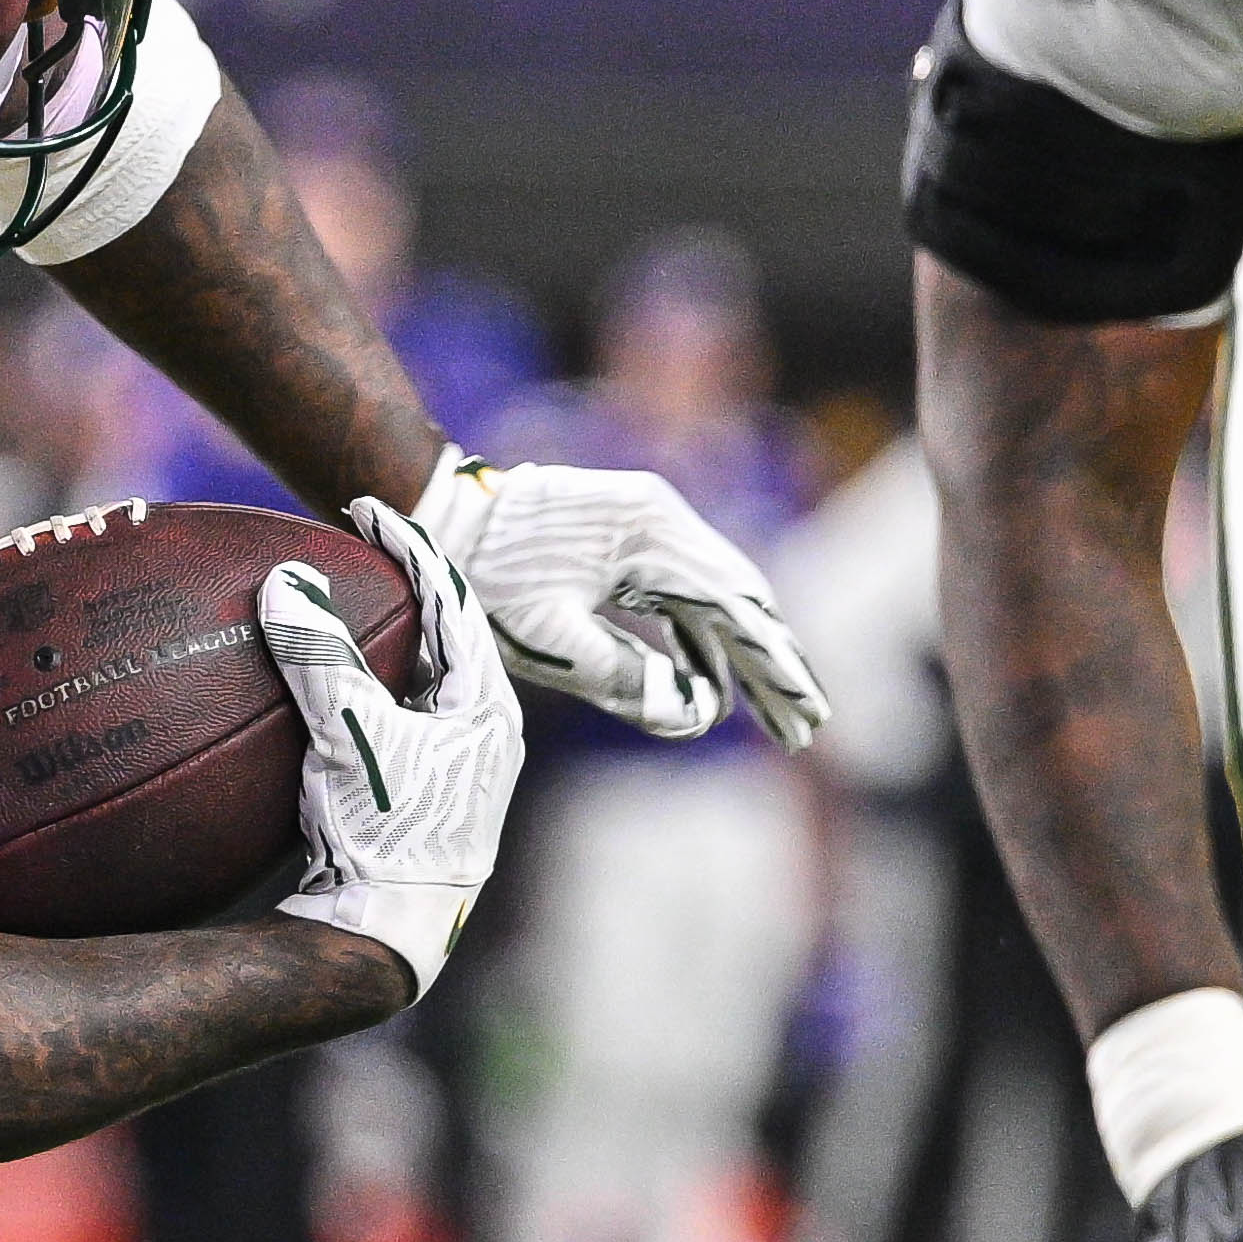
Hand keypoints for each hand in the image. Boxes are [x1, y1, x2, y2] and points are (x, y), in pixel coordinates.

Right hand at [267, 497, 523, 997]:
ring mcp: (456, 765)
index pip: (453, 603)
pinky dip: (367, 682)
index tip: (368, 509)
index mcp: (487, 708)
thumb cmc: (383, 837)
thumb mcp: (348, 737)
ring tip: (342, 600)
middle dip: (403, 586)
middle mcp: (483, 732)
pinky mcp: (424, 792)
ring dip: (385, 636)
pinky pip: (397, 712)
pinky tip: (326, 685)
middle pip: (445, 634)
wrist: (386, 937)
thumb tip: (287, 580)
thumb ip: (319, 658)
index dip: (410, 549)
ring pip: (422, 676)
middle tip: (357, 545)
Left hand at [414, 450, 830, 751]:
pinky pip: (684, 593)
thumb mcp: (545, 637)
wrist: (435, 514)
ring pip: (717, 598)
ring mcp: (648, 524)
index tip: (807, 711)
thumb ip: (622, 677)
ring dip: (744, 657)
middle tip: (805, 727)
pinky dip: (705, 639)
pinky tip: (718, 684)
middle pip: (740, 601)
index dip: (774, 665)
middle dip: (773, 667)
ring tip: (775, 716)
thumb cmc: (480, 576)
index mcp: (651, 531)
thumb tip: (693, 718)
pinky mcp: (630, 539)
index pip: (735, 606)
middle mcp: (662, 517)